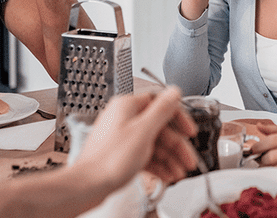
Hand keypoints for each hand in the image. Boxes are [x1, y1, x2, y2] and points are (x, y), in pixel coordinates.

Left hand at [72, 87, 198, 187]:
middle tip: (188, 159)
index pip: (161, 104)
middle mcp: (124, 118)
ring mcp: (122, 136)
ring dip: (169, 158)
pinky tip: (167, 175)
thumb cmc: (109, 159)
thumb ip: (162, 109)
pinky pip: (145, 155)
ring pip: (153, 143)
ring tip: (179, 173)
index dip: (178, 119)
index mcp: (127, 106)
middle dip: (176, 146)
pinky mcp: (120, 153)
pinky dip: (157, 164)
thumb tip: (174, 91)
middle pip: (159, 128)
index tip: (189, 131)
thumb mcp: (143, 131)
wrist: (87, 185)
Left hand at [249, 124, 276, 171]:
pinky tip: (275, 174)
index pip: (272, 140)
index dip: (258, 146)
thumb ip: (275, 130)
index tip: (251, 150)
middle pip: (272, 157)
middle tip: (257, 161)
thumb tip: (258, 125)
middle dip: (260, 160)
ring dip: (267, 169)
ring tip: (265, 167)